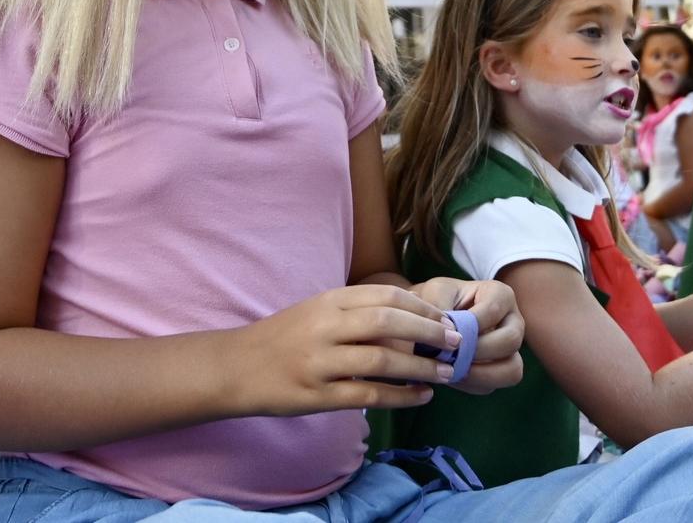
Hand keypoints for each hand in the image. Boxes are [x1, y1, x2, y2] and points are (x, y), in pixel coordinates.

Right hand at [230, 285, 462, 415]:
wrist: (235, 368)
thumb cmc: (284, 339)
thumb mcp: (317, 311)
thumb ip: (355, 311)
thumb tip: (410, 319)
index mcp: (329, 301)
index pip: (385, 295)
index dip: (421, 307)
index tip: (445, 318)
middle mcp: (326, 326)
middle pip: (388, 321)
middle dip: (429, 332)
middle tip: (456, 342)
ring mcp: (320, 361)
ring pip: (382, 359)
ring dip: (421, 367)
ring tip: (447, 373)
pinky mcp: (317, 395)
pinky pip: (367, 395)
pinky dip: (400, 396)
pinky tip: (421, 397)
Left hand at [405, 277, 524, 394]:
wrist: (435, 316)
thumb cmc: (438, 299)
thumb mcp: (435, 293)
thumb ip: (438, 309)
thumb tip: (444, 337)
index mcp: (501, 296)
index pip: (493, 311)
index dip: (470, 325)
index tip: (446, 333)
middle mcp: (513, 322)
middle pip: (510, 341)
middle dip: (479, 351)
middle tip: (452, 355)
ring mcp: (511, 349)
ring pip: (512, 369)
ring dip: (481, 374)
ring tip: (453, 371)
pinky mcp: (500, 371)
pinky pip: (494, 384)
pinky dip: (472, 383)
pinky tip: (451, 375)